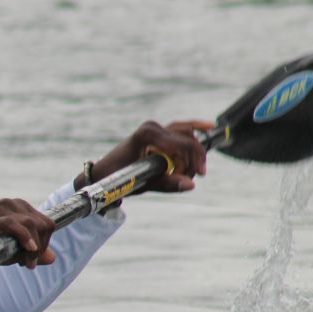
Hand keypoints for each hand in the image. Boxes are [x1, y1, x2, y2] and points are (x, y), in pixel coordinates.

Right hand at [0, 198, 55, 268]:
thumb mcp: (11, 250)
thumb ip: (31, 253)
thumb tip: (52, 258)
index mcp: (19, 208)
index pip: (47, 222)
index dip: (46, 241)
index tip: (34, 257)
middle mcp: (12, 204)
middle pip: (44, 223)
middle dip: (42, 245)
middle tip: (29, 263)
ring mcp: (2, 208)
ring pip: (33, 224)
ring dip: (34, 247)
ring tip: (26, 263)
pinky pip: (16, 225)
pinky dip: (25, 238)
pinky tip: (29, 250)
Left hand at [90, 119, 212, 193]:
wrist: (103, 173)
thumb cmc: (119, 178)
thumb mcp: (143, 182)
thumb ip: (167, 183)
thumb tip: (190, 185)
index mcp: (148, 134)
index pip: (183, 144)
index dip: (195, 160)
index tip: (197, 176)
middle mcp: (152, 127)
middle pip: (187, 139)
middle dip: (192, 160)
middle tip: (190, 177)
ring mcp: (154, 128)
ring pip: (186, 134)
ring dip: (192, 152)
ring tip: (188, 170)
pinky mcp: (156, 133)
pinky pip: (179, 129)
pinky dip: (193, 129)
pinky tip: (209, 127)